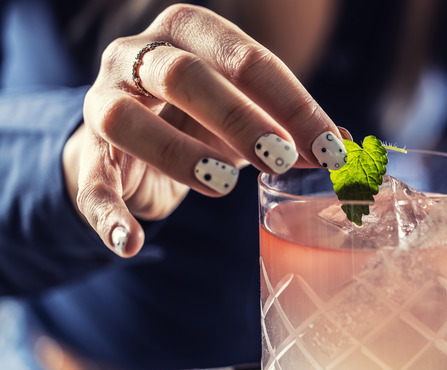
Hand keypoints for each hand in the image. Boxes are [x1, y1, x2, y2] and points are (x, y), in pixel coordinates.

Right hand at [64, 4, 347, 256]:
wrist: (132, 139)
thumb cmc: (203, 118)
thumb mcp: (250, 114)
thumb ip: (293, 128)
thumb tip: (345, 147)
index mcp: (189, 33)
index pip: (246, 58)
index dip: (293, 105)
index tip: (331, 149)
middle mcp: (138, 55)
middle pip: (182, 73)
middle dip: (238, 118)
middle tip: (281, 159)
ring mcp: (103, 100)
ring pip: (125, 118)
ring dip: (178, 155)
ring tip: (225, 185)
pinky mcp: (87, 152)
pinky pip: (90, 180)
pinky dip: (109, 213)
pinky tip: (133, 243)